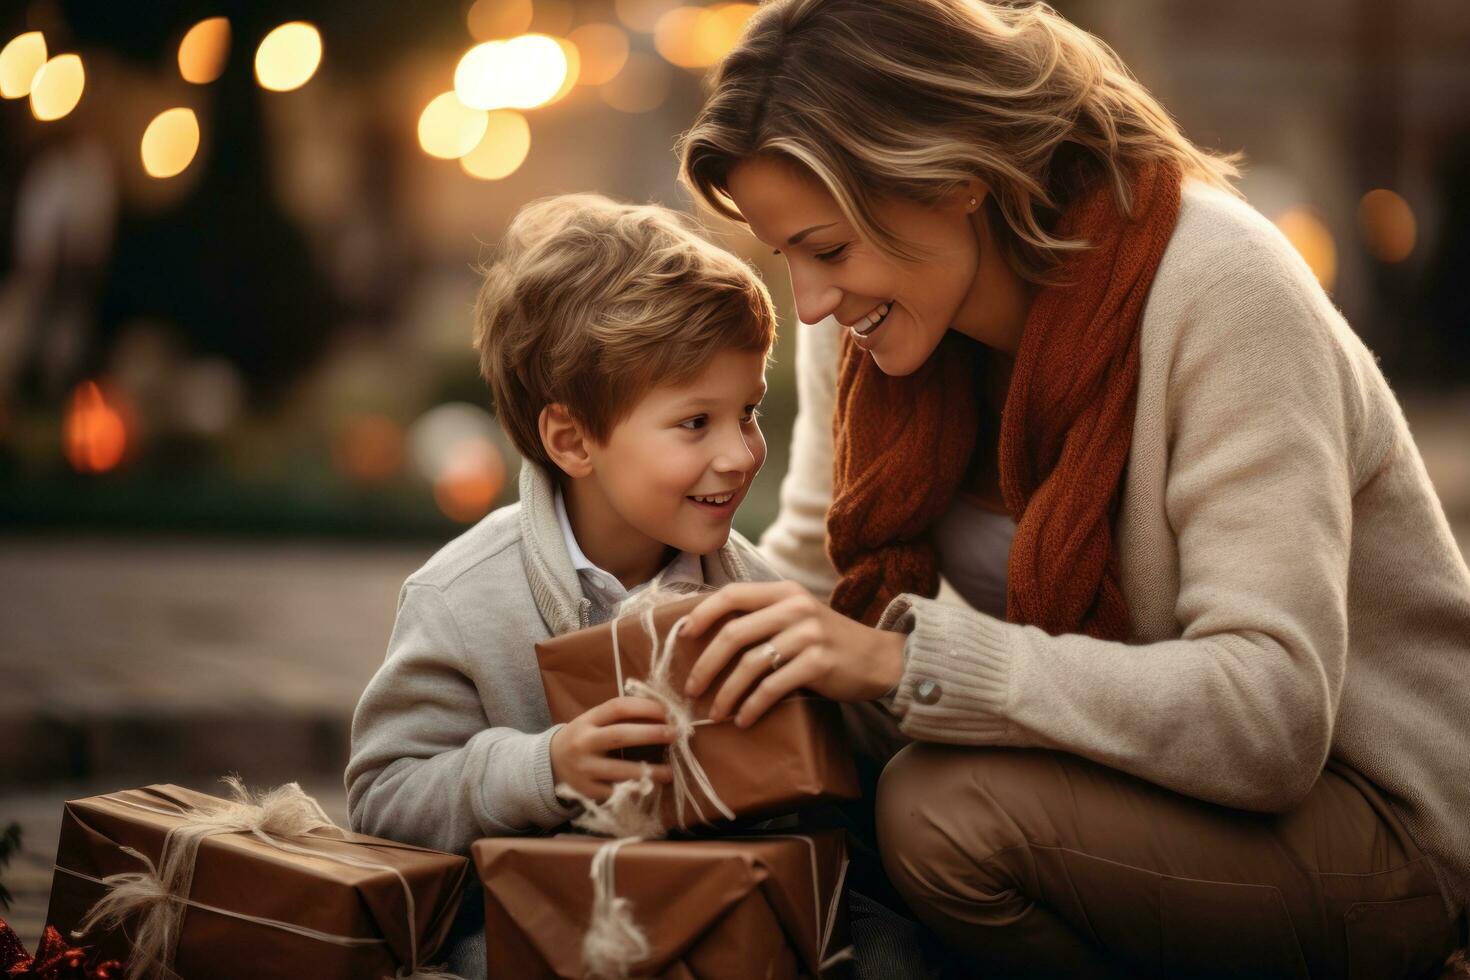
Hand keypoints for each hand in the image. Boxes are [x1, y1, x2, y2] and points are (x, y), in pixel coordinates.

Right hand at [549, 696, 675, 802]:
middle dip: (650, 734)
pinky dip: (634, 789)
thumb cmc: (584, 738)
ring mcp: (584, 769)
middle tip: (674, 735)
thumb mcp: (593, 721)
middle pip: (620, 736)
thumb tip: (662, 715)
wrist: (551, 763)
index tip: (666, 712)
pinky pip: (616, 791)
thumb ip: (620, 717)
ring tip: (670, 772)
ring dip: (648, 771)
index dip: (644, 707)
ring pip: (620, 770)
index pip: (617, 708)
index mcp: (587, 720)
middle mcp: (584, 743)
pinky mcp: (587, 791)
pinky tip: (649, 787)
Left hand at [680, 582, 906, 728]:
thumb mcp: (798, 616)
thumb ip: (764, 617)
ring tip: (716, 713)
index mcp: (784, 592)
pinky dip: (753, 706)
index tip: (684, 636)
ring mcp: (808, 635)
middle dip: (705, 664)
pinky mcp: (818, 663)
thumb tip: (710, 635)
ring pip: (750, 665)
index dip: (702, 613)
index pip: (732, 594)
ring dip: (727, 693)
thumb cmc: (829, 641)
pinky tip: (744, 719)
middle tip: (690, 688)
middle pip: (733, 634)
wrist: (879, 659)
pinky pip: (773, 687)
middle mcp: (795, 608)